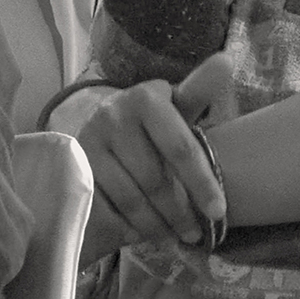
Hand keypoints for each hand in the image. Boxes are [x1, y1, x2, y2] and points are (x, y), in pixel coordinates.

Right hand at [71, 53, 231, 246]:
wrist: (99, 131)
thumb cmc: (152, 123)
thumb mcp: (176, 105)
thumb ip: (199, 89)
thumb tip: (226, 61)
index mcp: (146, 98)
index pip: (180, 148)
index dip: (202, 183)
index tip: (219, 212)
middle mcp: (113, 116)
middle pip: (155, 180)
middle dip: (179, 212)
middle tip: (196, 233)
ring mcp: (89, 144)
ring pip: (131, 200)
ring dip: (156, 225)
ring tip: (175, 237)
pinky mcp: (72, 171)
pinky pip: (106, 210)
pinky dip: (127, 228)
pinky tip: (142, 234)